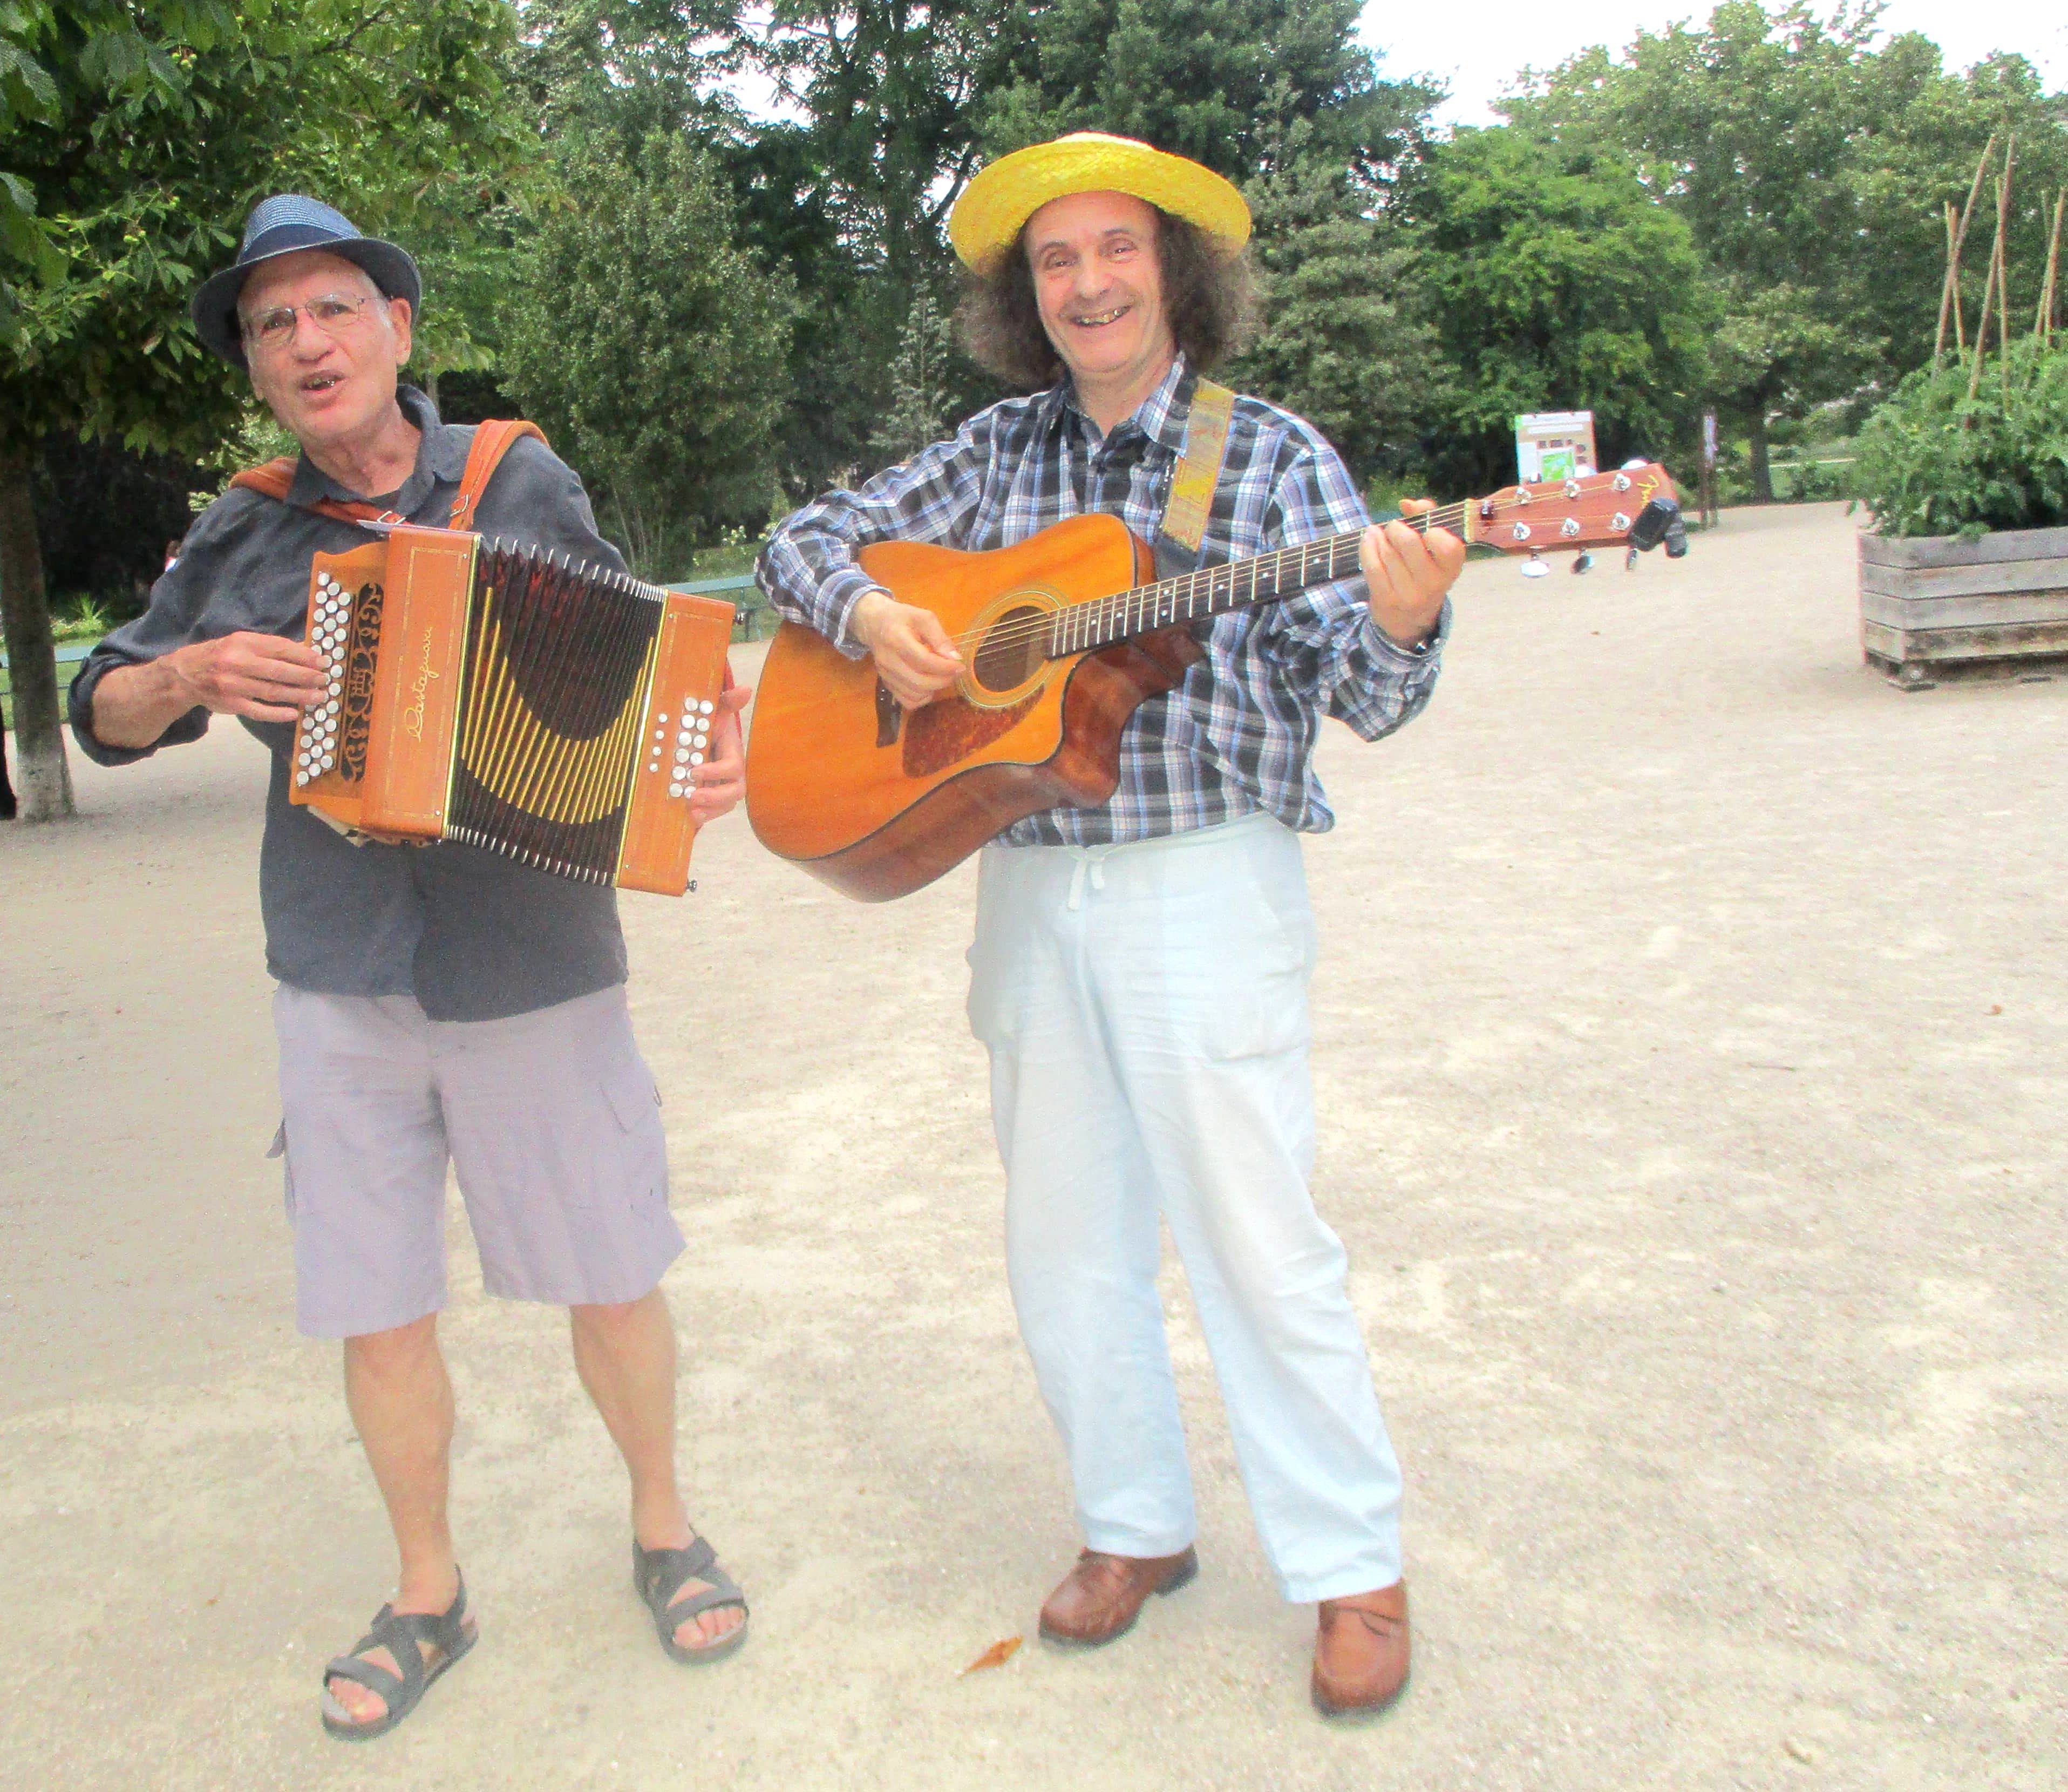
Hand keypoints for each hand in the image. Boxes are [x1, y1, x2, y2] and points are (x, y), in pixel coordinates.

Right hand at [167, 630, 329, 722]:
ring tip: (319, 697)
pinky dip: (278, 714)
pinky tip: (295, 714)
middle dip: (306, 676)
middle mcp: (237, 663)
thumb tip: (306, 648)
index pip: (280, 648)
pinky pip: (259, 711)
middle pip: (279, 671)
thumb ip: (271, 646)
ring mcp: (233, 685)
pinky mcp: (231, 704)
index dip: (304, 656)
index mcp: (242, 643)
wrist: (185, 674)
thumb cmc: (221, 655)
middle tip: (325, 680)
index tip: (323, 662)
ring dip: (299, 695)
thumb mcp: (242, 643)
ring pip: (273, 692)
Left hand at [686, 680, 750, 824]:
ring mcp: (723, 788)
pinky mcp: (713, 798)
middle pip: (734, 792)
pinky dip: (704, 816)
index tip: (693, 770)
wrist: (699, 737)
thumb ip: (728, 702)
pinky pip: (714, 812)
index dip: (716, 771)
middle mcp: (732, 775)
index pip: (733, 768)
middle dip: (714, 796)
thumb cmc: (709, 725)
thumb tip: (746, 689)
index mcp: (734, 755)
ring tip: (690, 810)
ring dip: (709, 810)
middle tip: (692, 795)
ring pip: (724, 805)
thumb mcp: (716, 712)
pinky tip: (689, 817)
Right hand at [851, 589, 961, 708]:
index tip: (959, 666)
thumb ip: (940, 638)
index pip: (924, 661)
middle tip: (953, 672)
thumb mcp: (923, 618)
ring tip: (940, 676)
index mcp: (897, 639)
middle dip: (943, 680)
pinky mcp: (885, 683)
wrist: (873, 623)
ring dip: (933, 689)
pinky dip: (921, 698)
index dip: (946, 667)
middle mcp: (888, 660)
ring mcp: (885, 674)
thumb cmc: (901, 617)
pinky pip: (907, 701)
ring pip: (914, 695)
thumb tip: (955, 658)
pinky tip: (927, 686)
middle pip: (919, 681)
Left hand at [1360, 498, 1463, 649]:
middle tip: (1394, 528)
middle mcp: (1432, 584)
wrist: (1408, 620)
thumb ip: (1427, 518)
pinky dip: (1367, 547)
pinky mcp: (1386, 600)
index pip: (1449, 547)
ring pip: (1387, 553)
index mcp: (1451, 569)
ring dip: (1379, 537)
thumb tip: (1407, 503)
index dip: (1434, 533)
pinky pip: (1372, 566)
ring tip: (1378, 534)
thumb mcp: (1434, 551)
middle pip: (1409, 543)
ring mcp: (1408, 595)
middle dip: (1397, 528)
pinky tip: (1368, 539)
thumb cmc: (1423, 573)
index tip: (1426, 530)